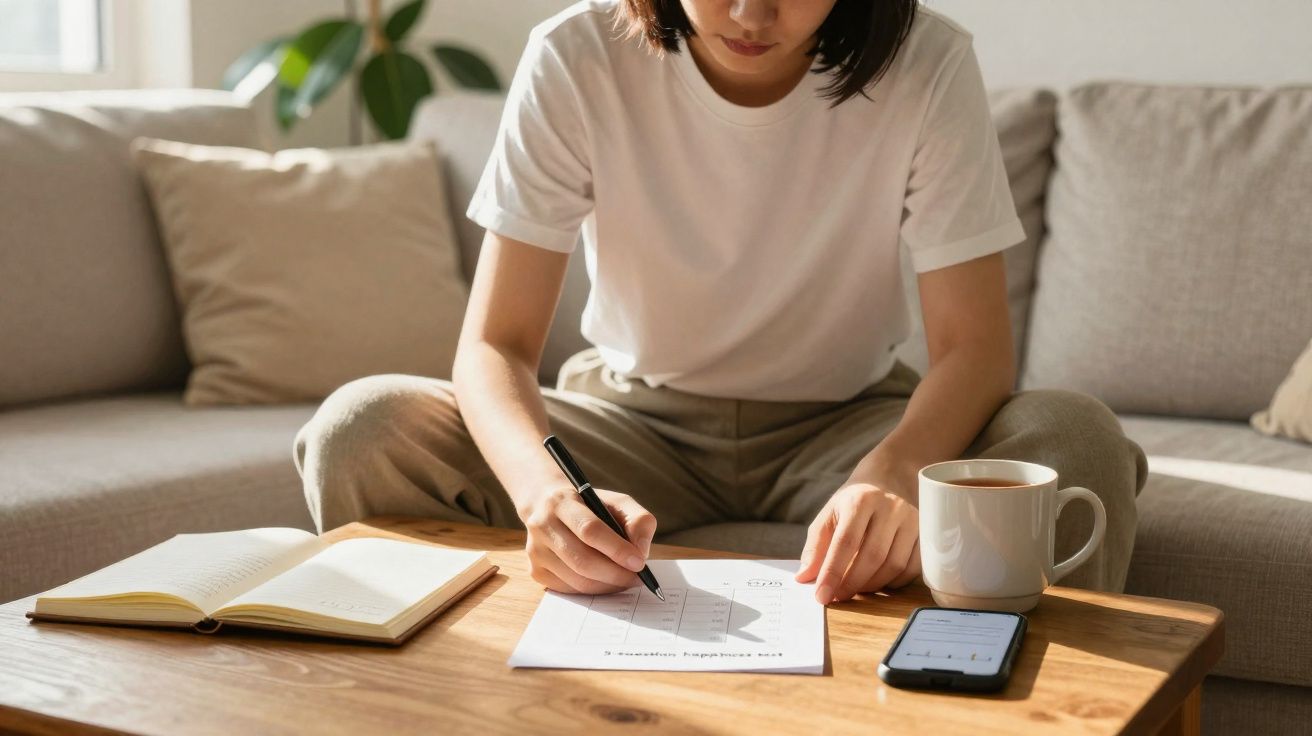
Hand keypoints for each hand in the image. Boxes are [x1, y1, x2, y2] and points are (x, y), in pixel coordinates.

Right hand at [519, 485, 656, 594]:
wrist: (545, 504)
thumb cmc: (589, 505)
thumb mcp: (617, 501)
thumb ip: (638, 520)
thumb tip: (641, 552)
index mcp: (561, 502)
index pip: (589, 530)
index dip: (617, 549)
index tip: (639, 562)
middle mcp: (542, 526)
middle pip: (582, 560)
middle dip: (615, 574)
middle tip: (637, 578)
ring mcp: (536, 551)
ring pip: (577, 580)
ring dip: (607, 585)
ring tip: (625, 579)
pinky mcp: (536, 570)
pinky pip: (570, 589)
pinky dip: (593, 590)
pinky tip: (605, 581)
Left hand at [794, 481, 921, 603]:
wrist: (889, 478)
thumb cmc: (854, 501)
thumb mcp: (829, 515)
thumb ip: (815, 546)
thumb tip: (804, 578)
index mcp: (860, 500)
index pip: (845, 542)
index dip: (833, 572)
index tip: (822, 595)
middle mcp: (890, 507)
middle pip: (872, 556)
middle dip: (852, 583)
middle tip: (838, 597)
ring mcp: (912, 519)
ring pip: (894, 564)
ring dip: (873, 585)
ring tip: (856, 590)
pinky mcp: (926, 532)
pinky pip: (913, 567)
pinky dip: (895, 582)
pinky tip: (880, 582)